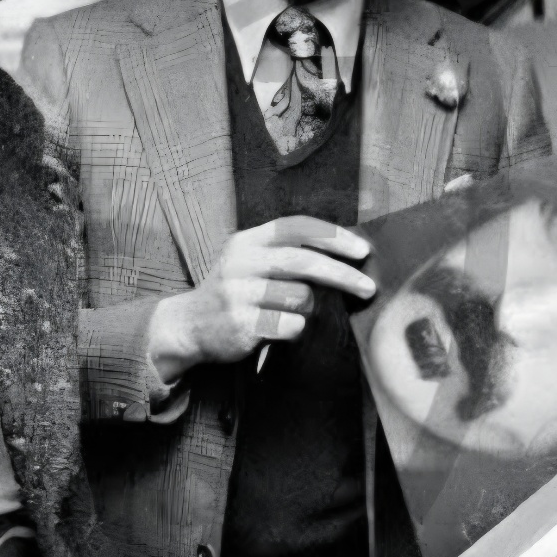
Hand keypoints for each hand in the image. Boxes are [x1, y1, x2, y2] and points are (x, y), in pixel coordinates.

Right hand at [147, 216, 373, 379]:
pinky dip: (295, 329)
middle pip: (303, 262)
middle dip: (342, 275)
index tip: (362, 250)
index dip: (333, 237)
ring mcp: (237, 294)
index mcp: (245, 241)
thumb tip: (347, 255)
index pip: (295, 227)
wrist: (188, 326)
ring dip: (308, 308)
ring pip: (301, 297)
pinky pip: (291, 325)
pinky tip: (278, 329)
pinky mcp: (240, 324)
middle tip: (368, 288)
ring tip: (289, 312)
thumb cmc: (234, 293)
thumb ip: (286, 254)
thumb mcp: (250, 262)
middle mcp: (239, 263)